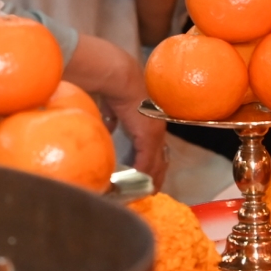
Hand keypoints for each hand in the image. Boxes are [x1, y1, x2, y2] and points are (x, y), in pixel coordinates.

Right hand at [66, 34, 164, 178]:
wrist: (120, 79)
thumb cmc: (115, 88)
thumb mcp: (114, 108)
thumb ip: (113, 119)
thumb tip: (108, 127)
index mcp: (150, 122)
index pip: (155, 148)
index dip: (152, 162)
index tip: (146, 174)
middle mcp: (157, 130)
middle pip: (161, 160)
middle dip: (156, 176)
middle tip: (149, 190)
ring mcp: (154, 134)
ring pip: (157, 164)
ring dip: (150, 179)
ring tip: (144, 192)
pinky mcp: (148, 138)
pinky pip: (146, 163)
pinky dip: (142, 175)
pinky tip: (136, 184)